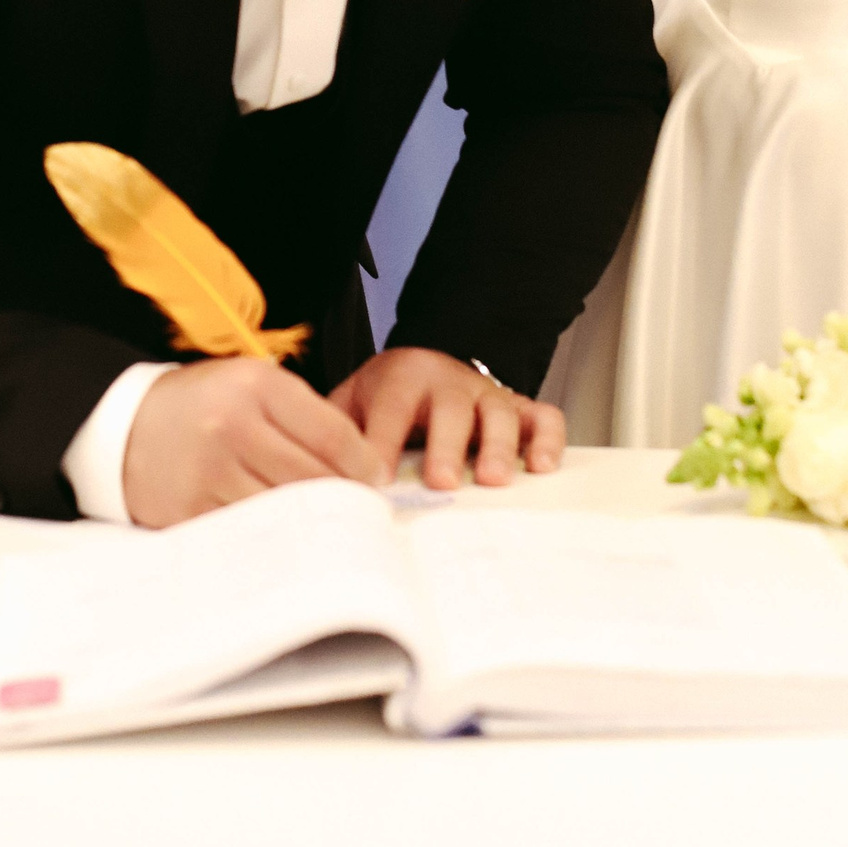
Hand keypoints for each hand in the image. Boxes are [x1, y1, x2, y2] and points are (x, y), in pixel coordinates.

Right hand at [120, 357, 380, 527]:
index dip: (365, 465)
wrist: (125, 425)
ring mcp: (210, 470)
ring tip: (330, 529)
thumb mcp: (251, 385)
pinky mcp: (191, 508)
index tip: (378, 482)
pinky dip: (272, 537)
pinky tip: (286, 538)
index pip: (333, 435)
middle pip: (314, 477)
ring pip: (286, 509)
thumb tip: (362, 465)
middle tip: (362, 513)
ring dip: (312, 522)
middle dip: (344, 498)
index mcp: (257, 386)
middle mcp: (234, 425)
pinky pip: (249, 531)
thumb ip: (302, 415)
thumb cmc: (203, 404)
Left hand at [329, 346, 564, 490]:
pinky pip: (543, 417)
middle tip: (441, 481)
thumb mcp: (352, 402)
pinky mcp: (518, 407)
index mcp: (401, 378)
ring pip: (500, 414)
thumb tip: (299, 473)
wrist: (424, 365)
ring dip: (499, 447)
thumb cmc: (386, 396)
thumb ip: (332, 432)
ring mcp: (487, 395)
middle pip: (451, 409)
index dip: (382, 443)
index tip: (373, 480)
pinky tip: (541, 467)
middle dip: (446, 446)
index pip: (390, 409)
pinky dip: (548, 440)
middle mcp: (448, 383)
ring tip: (494, 480)